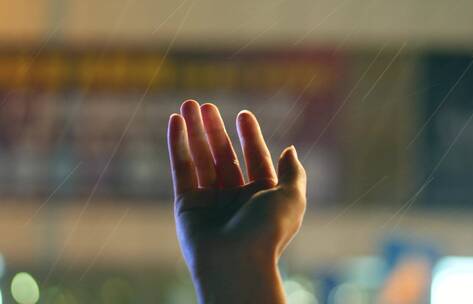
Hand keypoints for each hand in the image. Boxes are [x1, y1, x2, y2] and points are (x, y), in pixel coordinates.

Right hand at [167, 100, 306, 302]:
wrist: (237, 264)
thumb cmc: (268, 231)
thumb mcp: (292, 198)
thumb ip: (293, 172)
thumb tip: (290, 149)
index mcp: (262, 196)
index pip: (255, 158)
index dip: (250, 136)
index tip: (243, 114)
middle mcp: (236, 197)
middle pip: (224, 155)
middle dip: (215, 130)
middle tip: (206, 105)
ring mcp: (210, 201)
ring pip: (201, 158)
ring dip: (194, 131)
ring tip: (187, 104)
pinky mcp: (186, 205)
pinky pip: (182, 169)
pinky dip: (178, 145)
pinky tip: (176, 122)